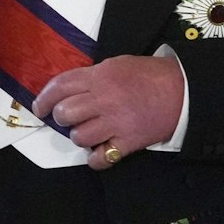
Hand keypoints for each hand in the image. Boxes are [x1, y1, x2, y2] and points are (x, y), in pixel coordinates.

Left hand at [32, 53, 183, 170]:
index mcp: (99, 77)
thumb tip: (66, 90)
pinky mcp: (129, 141)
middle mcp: (104, 99)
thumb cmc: (148, 76)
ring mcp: (116, 122)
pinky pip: (101, 157)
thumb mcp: (116, 65)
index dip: (44, 99)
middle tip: (71, 119)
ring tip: (90, 132)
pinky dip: (96, 158)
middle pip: (65, 114)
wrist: (184, 91)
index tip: (39, 108)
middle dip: (63, 118)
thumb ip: (91, 77)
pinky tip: (100, 152)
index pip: (59, 87)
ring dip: (80, 137)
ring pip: (79, 136)